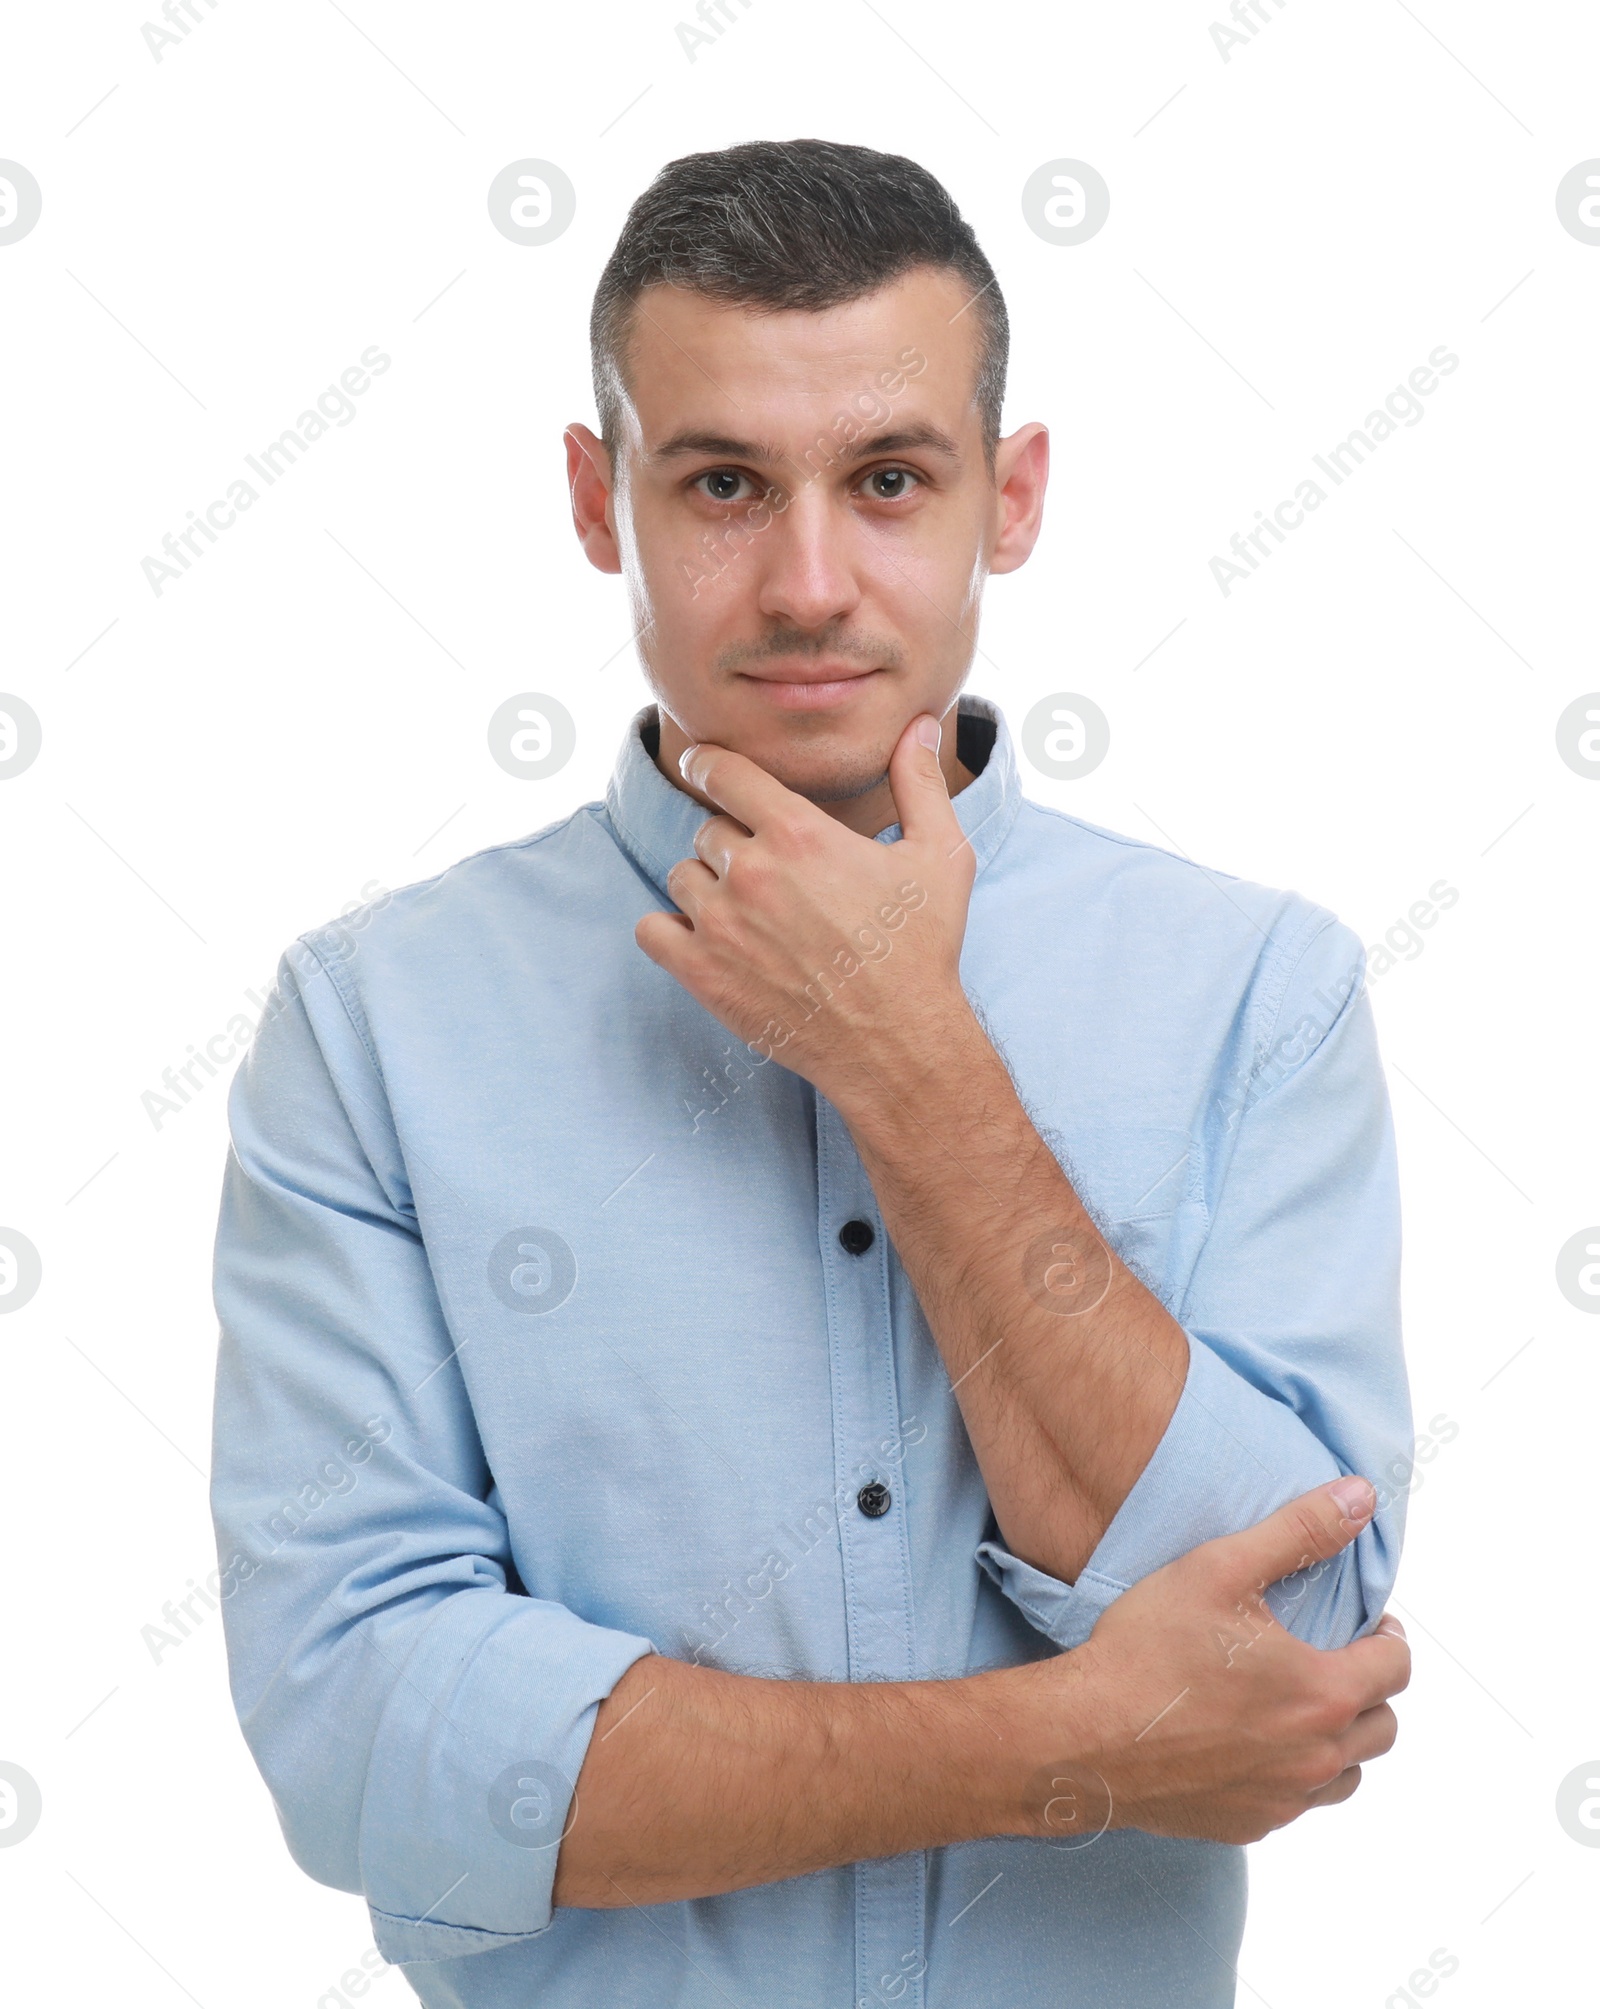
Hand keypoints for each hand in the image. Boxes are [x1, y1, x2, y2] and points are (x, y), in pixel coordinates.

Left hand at [635, 713, 976, 1097]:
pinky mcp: (702, 973)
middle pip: (708, 830)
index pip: (723, 772)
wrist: (897, 1042)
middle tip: (772, 878)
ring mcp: (720, 924)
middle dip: (734, 846)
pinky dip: (670, 931)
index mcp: (800, 832)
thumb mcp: (939, 857)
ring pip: (681, 877)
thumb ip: (920, 783)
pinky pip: (651, 930)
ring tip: (748, 914)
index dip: (709, 763)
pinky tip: (704, 940)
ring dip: (706, 888)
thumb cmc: (922, 950)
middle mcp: (751, 871)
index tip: (704, 765)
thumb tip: (920, 725)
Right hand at [1009, 1477, 1408, 1845]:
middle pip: (1383, 1727)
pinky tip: (1258, 1743)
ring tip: (1304, 1703)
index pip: (1395, 1668)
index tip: (1370, 1624)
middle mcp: (1316, 1756)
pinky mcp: (1250, 1825)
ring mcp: (1284, 1800)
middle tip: (1338, 1658)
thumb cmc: (1147, 1650)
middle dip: (1371, 1688)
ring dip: (1341, 1738)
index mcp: (1321, 1692)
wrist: (1084, 1737)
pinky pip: (1298, 1803)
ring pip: (1347, 1774)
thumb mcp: (1220, 1569)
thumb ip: (1298, 1531)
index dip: (1388, 1638)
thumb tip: (1360, 1497)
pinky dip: (1295, 1774)